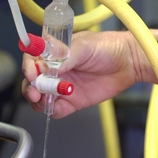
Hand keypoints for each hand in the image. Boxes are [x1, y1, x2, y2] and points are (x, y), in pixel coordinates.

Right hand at [21, 30, 157, 117]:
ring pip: (41, 97)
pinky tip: (59, 106)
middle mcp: (55, 69)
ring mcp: (62, 86)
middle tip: (35, 91)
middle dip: (30, 87)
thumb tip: (45, 66)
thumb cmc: (108, 47)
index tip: (32, 72)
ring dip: (38, 100)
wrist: (129, 63)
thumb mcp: (85, 46)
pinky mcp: (73, 101)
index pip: (32, 58)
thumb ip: (64, 56)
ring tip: (45, 99)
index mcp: (54, 52)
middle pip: (32, 81)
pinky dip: (53, 110)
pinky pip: (56, 110)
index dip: (28, 66)